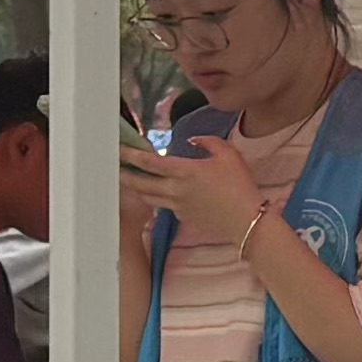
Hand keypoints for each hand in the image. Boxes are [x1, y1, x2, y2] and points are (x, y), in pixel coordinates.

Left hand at [119, 136, 266, 252]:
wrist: (247, 220)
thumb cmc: (240, 185)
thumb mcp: (228, 154)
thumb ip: (208, 142)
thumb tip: (192, 141)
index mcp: (184, 171)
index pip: (149, 162)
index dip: (130, 155)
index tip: (118, 149)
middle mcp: (175, 190)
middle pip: (140, 183)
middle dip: (124, 175)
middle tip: (114, 168)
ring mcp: (177, 206)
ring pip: (148, 197)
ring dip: (137, 188)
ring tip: (131, 181)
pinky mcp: (183, 218)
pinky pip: (165, 206)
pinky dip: (159, 199)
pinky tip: (161, 194)